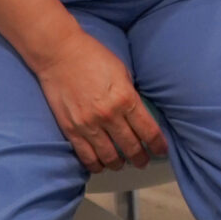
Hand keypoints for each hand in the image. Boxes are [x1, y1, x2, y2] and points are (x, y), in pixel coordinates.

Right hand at [33, 25, 165, 173]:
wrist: (59, 54)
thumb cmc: (93, 57)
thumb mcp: (122, 72)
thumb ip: (130, 95)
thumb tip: (138, 115)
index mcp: (125, 98)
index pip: (148, 131)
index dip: (158, 145)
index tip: (161, 150)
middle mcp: (109, 115)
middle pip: (131, 147)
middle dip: (141, 158)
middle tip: (144, 160)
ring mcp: (88, 125)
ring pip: (110, 157)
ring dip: (119, 164)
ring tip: (123, 163)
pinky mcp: (71, 130)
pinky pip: (87, 157)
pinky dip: (97, 165)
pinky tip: (101, 164)